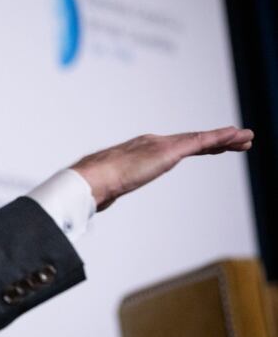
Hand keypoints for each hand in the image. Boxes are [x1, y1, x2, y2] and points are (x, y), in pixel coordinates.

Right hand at [71, 126, 252, 210]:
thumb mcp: (106, 188)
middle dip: (215, 141)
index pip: (174, 148)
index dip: (195, 148)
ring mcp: (161, 145)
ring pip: (200, 140)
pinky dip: (220, 138)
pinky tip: (237, 136)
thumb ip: (108, 190)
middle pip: (191, 141)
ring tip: (246, 138)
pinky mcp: (168, 151)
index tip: (211, 148)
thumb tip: (99, 200)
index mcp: (140, 151)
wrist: (90, 179)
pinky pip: (200, 142)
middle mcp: (152, 143)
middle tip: (237, 140)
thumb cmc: (93, 186)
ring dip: (225, 138)